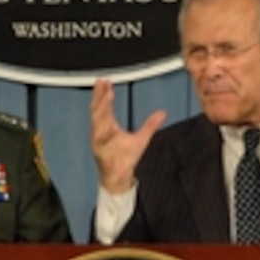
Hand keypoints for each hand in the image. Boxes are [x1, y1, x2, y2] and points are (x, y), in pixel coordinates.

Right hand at [90, 78, 166, 192]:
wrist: (118, 177)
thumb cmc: (125, 159)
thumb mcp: (142, 139)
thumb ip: (151, 125)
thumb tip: (162, 113)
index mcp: (108, 126)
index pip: (105, 107)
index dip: (105, 94)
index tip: (107, 82)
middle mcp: (101, 131)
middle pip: (98, 109)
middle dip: (99, 96)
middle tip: (102, 82)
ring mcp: (98, 139)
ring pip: (96, 119)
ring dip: (99, 106)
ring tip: (103, 94)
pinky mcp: (98, 148)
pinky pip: (98, 134)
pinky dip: (98, 125)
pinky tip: (100, 115)